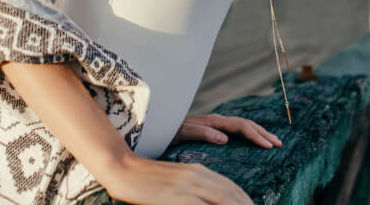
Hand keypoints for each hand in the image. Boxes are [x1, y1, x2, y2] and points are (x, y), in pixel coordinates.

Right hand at [105, 155, 253, 204]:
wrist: (124, 169)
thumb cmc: (147, 180)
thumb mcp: (176, 182)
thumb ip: (194, 190)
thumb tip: (208, 201)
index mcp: (198, 170)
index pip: (231, 188)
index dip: (245, 201)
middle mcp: (198, 175)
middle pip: (232, 194)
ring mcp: (188, 185)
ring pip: (223, 199)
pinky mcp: (178, 196)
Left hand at [171, 113, 282, 148]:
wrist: (158, 122)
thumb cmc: (169, 129)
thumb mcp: (184, 132)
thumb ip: (203, 133)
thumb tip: (225, 138)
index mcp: (213, 121)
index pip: (241, 126)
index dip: (256, 135)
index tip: (269, 146)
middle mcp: (217, 120)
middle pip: (245, 124)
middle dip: (263, 133)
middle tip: (279, 144)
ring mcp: (215, 123)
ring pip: (242, 125)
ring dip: (258, 132)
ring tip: (272, 141)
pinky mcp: (212, 128)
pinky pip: (235, 129)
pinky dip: (248, 133)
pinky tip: (252, 139)